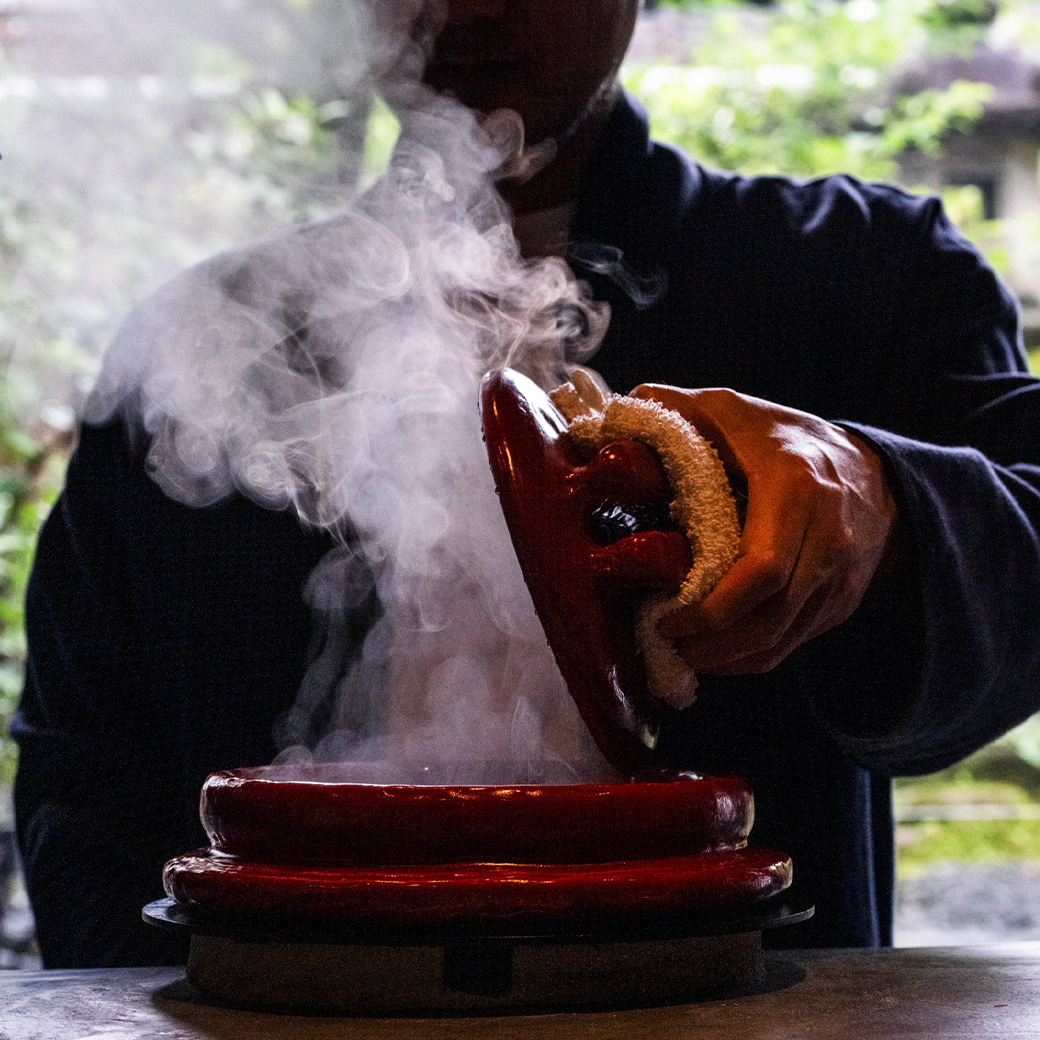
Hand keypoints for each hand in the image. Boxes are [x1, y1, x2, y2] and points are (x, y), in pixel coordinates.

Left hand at [630, 384, 899, 674]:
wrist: (871, 473)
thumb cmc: (782, 439)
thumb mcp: (730, 410)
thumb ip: (673, 410)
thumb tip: (610, 417)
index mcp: (796, 488)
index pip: (761, 567)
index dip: (711, 606)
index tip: (666, 618)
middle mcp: (829, 537)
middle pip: (770, 616)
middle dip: (713, 644)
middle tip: (664, 643)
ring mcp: (840, 576)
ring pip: (782, 639)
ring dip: (727, 659)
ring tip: (682, 656)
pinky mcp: (840, 602)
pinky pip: (794, 643)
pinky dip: (750, 658)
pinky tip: (715, 654)